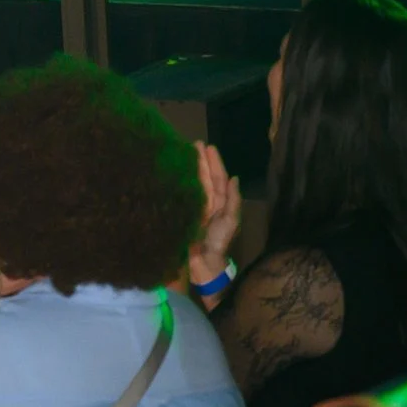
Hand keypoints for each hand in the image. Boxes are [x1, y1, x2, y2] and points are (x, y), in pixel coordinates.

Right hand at [187, 141, 240, 292]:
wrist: (203, 263)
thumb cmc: (218, 241)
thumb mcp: (231, 220)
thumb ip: (233, 199)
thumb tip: (234, 177)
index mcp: (219, 203)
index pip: (216, 179)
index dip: (213, 163)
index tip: (207, 147)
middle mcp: (205, 202)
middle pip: (203, 177)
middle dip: (200, 160)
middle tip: (194, 143)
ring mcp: (191, 206)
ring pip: (192, 182)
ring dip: (190, 167)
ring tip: (185, 151)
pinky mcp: (178, 212)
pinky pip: (178, 193)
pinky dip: (177, 181)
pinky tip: (172, 171)